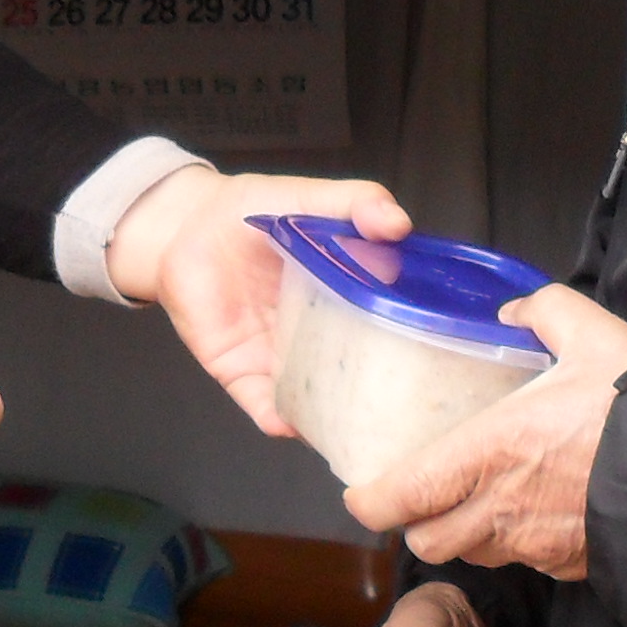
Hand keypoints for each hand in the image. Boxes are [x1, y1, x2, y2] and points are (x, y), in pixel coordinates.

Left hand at [105, 164, 411, 432]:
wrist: (184, 227)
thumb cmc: (249, 211)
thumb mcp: (309, 197)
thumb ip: (356, 202)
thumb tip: (398, 224)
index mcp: (346, 293)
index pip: (389, 325)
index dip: (413, 343)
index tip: (442, 360)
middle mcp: (319, 332)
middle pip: (357, 371)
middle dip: (378, 393)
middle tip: (405, 409)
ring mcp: (282, 355)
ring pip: (316, 397)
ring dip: (333, 416)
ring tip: (355, 429)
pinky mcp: (242, 370)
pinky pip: (263, 404)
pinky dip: (277, 418)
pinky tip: (290, 424)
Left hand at [341, 286, 626, 578]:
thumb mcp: (591, 333)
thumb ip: (544, 311)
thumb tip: (516, 311)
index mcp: (491, 452)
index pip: (403, 497)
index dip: (370, 503)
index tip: (362, 494)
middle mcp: (503, 508)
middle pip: (428, 542)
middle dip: (419, 524)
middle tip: (423, 496)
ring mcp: (537, 543)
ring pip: (475, 555)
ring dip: (467, 535)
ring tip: (482, 500)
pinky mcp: (571, 564)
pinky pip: (526, 562)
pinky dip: (517, 544)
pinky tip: (537, 510)